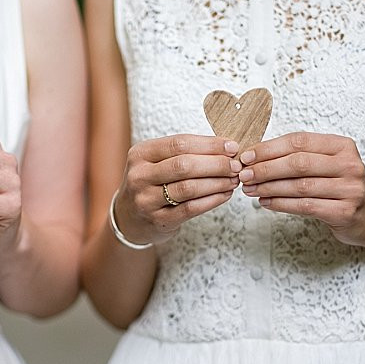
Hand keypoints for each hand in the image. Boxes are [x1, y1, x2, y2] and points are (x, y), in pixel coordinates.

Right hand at [112, 134, 239, 246]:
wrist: (129, 217)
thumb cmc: (151, 184)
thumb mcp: (156, 162)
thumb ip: (184, 153)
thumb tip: (226, 148)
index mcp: (141, 153)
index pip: (179, 143)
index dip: (209, 145)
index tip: (232, 147)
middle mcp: (139, 175)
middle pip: (184, 165)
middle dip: (216, 164)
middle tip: (236, 166)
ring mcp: (146, 199)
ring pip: (189, 188)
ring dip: (217, 183)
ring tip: (233, 180)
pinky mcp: (157, 220)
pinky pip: (190, 208)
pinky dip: (212, 200)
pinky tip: (224, 195)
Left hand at [239, 131, 364, 245]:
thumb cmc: (341, 187)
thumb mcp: (327, 164)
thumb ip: (299, 157)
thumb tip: (255, 156)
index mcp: (342, 146)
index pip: (299, 141)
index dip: (269, 148)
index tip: (247, 156)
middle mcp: (349, 165)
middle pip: (298, 163)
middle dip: (266, 168)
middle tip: (243, 174)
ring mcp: (350, 189)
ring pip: (300, 186)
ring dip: (269, 187)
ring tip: (250, 189)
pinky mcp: (345, 211)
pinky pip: (305, 206)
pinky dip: (281, 204)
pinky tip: (265, 202)